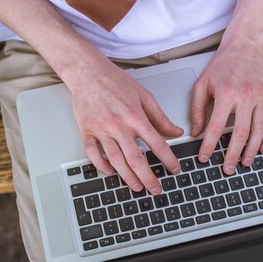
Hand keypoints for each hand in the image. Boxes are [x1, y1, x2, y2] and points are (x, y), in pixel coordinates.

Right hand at [70, 61, 182, 193]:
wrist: (87, 72)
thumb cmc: (115, 81)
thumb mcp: (143, 95)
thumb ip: (160, 116)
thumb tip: (175, 131)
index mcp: (135, 116)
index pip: (156, 143)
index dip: (168, 159)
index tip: (175, 169)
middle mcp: (118, 125)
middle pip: (136, 158)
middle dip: (148, 177)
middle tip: (156, 189)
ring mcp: (101, 130)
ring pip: (115, 160)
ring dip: (127, 177)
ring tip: (137, 187)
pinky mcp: (87, 131)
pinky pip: (93, 154)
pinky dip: (101, 166)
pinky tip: (111, 172)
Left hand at [190, 34, 262, 174]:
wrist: (246, 45)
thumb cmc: (223, 63)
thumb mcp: (203, 84)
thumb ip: (197, 109)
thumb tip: (195, 131)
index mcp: (226, 94)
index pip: (216, 127)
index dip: (209, 146)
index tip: (205, 157)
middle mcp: (246, 96)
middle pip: (240, 134)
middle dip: (233, 155)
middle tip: (228, 168)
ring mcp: (262, 97)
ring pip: (258, 130)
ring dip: (252, 150)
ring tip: (246, 162)